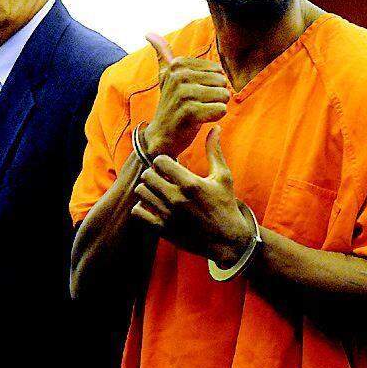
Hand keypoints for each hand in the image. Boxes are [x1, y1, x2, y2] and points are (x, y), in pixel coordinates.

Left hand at [130, 126, 253, 265]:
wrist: (227, 239)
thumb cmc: (226, 205)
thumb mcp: (223, 177)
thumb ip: (215, 151)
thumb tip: (216, 128)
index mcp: (190, 183)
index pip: (160, 161)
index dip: (164, 161)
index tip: (171, 166)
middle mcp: (176, 199)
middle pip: (147, 175)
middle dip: (154, 173)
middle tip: (163, 177)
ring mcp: (168, 215)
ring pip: (141, 192)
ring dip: (148, 189)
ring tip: (159, 190)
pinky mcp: (162, 229)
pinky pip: (138, 212)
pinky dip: (143, 207)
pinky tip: (155, 205)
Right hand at [142, 32, 229, 157]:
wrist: (162, 135)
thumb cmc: (172, 105)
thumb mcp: (166, 77)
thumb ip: (162, 54)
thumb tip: (149, 33)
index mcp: (178, 65)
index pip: (218, 70)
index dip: (211, 85)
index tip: (194, 94)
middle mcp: (179, 76)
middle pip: (223, 82)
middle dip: (215, 96)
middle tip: (198, 105)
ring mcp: (184, 93)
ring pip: (224, 95)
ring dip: (215, 107)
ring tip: (199, 112)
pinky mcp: (190, 111)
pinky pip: (220, 110)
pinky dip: (215, 117)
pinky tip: (200, 121)